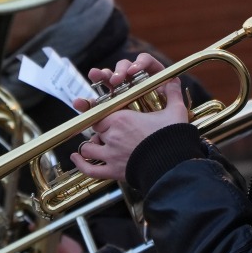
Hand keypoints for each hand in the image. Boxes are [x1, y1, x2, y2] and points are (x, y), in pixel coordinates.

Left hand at [71, 54, 188, 180]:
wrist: (172, 165)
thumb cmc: (172, 138)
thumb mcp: (175, 112)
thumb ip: (172, 95)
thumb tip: (175, 81)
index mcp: (121, 118)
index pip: (101, 113)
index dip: (103, 116)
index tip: (106, 117)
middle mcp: (111, 135)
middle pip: (96, 130)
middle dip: (101, 131)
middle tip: (110, 133)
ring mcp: (110, 154)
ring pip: (88, 148)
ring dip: (90, 146)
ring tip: (95, 146)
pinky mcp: (112, 171)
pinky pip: (90, 169)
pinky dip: (81, 164)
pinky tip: (76, 159)